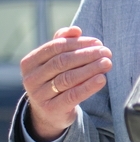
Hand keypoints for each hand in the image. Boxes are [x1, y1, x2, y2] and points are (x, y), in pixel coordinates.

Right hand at [20, 26, 111, 141]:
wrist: (49, 112)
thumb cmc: (55, 78)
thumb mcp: (55, 60)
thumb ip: (63, 42)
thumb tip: (75, 30)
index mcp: (30, 62)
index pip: (55, 47)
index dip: (78, 43)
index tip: (98, 42)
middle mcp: (31, 79)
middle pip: (62, 62)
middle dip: (87, 55)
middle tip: (106, 52)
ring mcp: (39, 96)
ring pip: (68, 78)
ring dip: (90, 69)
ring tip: (107, 63)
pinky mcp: (51, 109)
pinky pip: (73, 96)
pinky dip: (88, 86)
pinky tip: (102, 79)